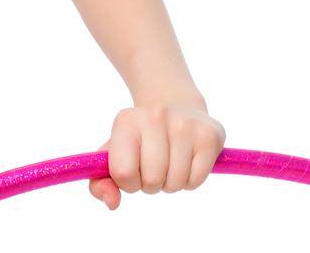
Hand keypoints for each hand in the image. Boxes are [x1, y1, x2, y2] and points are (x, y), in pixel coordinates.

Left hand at [89, 100, 225, 209]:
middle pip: (152, 180)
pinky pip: (196, 180)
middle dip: (152, 184)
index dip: (129, 182)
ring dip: (171, 183)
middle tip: (155, 166)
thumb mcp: (114, 156)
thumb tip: (112, 203)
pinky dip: (190, 181)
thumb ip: (101, 183)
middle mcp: (155, 116)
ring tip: (171, 162)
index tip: (134, 171)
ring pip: (175, 183)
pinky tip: (188, 160)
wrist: (176, 107)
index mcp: (127, 121)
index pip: (123, 173)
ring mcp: (184, 124)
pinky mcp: (209, 135)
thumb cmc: (141, 141)